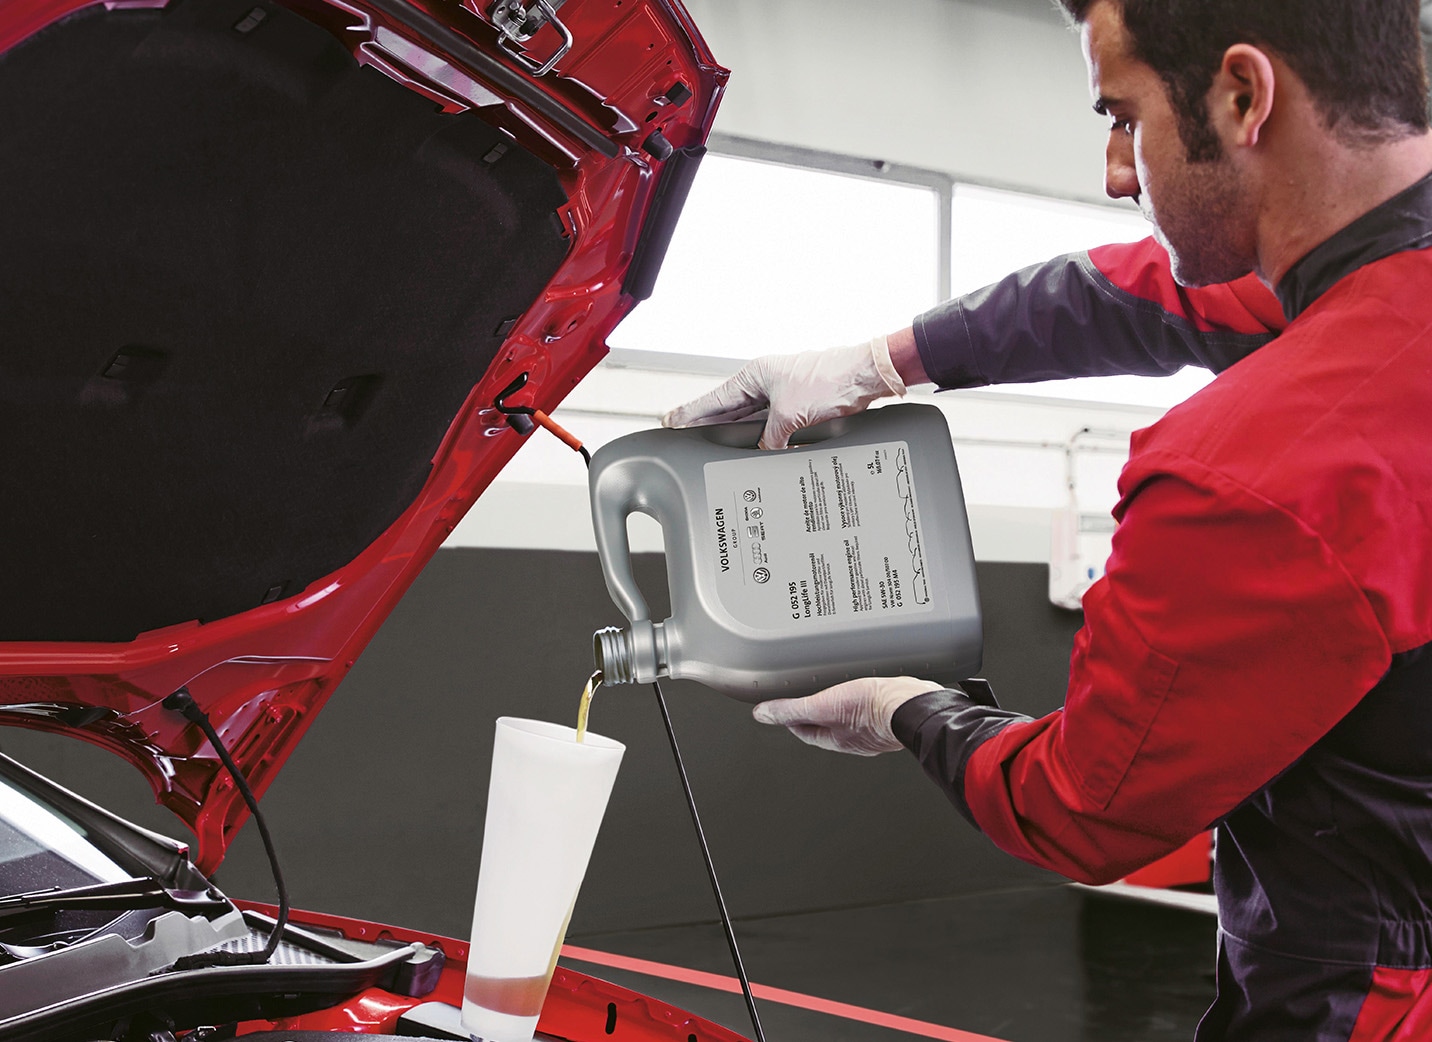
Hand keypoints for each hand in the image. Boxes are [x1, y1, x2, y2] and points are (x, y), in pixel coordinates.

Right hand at [661, 336, 905, 449]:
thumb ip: (769, 439)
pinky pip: (769, 423)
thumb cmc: (831, 381)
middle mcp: (766, 381)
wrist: (866, 377)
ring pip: (748, 417)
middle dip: (704, 421)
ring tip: (707, 441)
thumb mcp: (790, 417)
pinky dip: (760, 435)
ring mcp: (782, 393)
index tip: (670, 420)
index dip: (690, 412)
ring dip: (733, 430)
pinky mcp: (798, 404)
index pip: (713, 399)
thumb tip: (764, 453)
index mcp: (756, 374)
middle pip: (727, 409)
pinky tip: (753, 446)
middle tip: (679, 431)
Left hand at [752, 676, 944, 755]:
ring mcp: (873, 728)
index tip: (782, 712)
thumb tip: (764, 714)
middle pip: (826, 727)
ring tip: (835, 693)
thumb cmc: (873, 709)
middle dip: (815, 715)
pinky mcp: (889, 716)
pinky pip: (869, 710)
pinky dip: (862, 702)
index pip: (803, 732)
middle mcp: (854, 738)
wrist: (912, 704)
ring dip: (839, 708)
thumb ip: (791, 710)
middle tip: (807, 701)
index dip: (791, 720)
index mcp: (835, 739)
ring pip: (848, 719)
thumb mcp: (822, 705)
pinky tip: (867, 692)